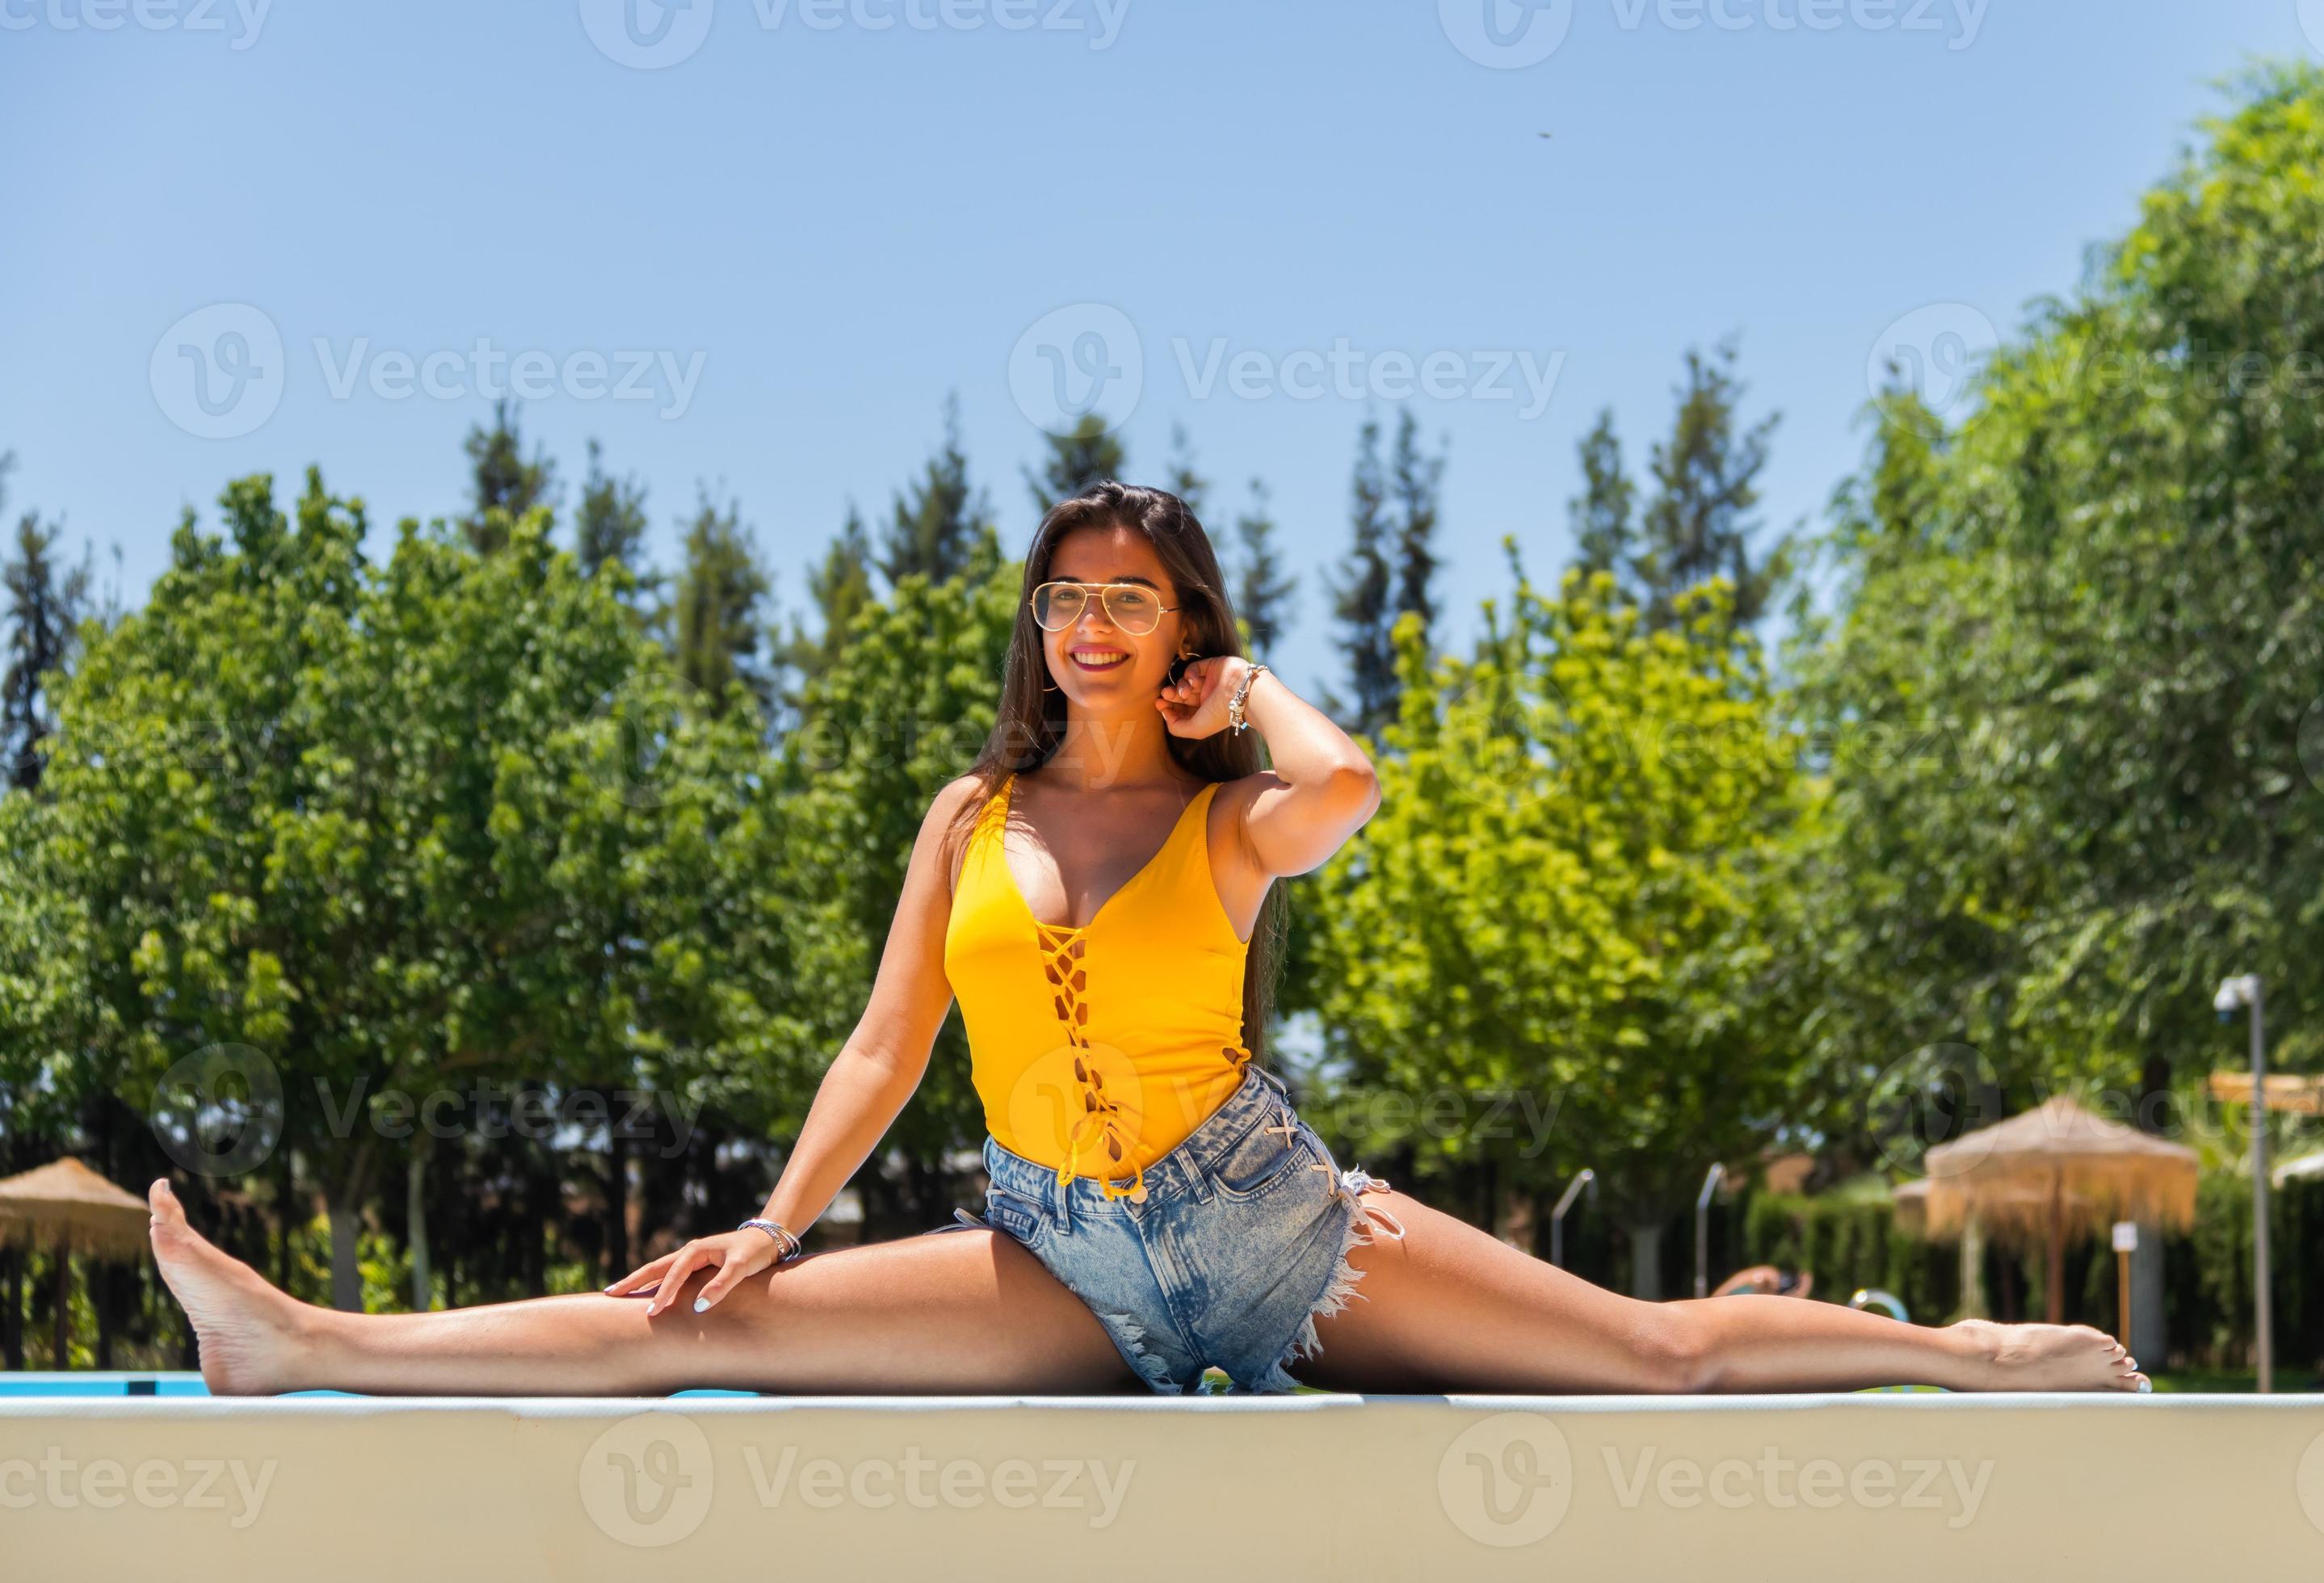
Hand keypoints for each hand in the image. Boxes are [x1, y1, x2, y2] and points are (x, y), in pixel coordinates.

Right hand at [604, 1229, 783, 1315]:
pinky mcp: (697, 1264)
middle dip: (633, 1281)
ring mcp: (692, 1257)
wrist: (769, 1239)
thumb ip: (722, 1285)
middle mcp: (690, 1252)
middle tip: (610, 1294)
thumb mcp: (742, 1267)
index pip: (673, 1275)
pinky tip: (647, 1291)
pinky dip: (655, 1282)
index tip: (651, 1312)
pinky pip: (670, 1274)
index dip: (662, 1294)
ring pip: (660, 1270)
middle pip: (655, 1268)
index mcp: (696, 1250)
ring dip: (640, 1281)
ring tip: (619, 1292)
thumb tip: (698, 1307)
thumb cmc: (756, 1252)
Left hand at [1155, 655, 1247, 738]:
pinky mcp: (1211, 666)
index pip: (1181, 710)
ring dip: (1180, 686)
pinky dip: (1189, 674)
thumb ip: (1176, 727)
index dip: (1168, 707)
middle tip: (1164, 695)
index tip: (1159, 705)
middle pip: (1180, 695)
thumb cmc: (1220, 714)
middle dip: (1170, 695)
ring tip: (1184, 693)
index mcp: (1203, 713)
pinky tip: (1194, 682)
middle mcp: (1206, 697)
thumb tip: (1165, 715)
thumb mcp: (1195, 729)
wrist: (1243, 693)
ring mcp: (1208, 681)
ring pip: (1185, 682)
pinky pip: (1193, 668)